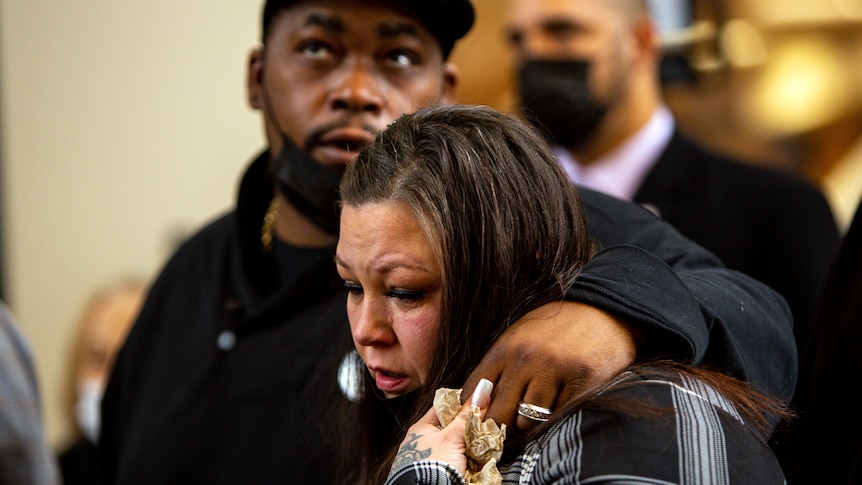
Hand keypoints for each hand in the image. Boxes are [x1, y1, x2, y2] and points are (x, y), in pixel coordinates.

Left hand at [389, 380, 493, 476]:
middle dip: (469, 430)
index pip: (444, 408)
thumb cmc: (432, 465)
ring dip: (471, 448)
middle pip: (452, 429)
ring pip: (457, 447)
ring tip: (484, 446)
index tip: (479, 402)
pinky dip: (468, 462)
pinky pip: (457, 462)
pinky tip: (478, 462)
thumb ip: (468, 414)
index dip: (462, 404)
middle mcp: (424, 442)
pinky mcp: (439, 473)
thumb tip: (483, 389)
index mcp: (421, 428)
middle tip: (485, 428)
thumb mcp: (452, 436)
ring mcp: (431, 459)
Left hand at [462, 301, 635, 430]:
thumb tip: (477, 403)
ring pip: (526, 421)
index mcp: (504, 348)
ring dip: (530, 423)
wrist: (604, 313)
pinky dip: (555, 417)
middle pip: (496, 413)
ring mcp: (553, 372)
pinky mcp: (580, 384)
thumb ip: (499, 367)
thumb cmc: (557, 329)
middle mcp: (525, 360)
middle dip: (498, 426)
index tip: (479, 419)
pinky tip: (561, 402)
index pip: (472, 391)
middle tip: (506, 429)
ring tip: (538, 410)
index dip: (473, 411)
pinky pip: (557, 417)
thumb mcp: (519, 338)